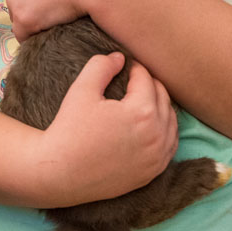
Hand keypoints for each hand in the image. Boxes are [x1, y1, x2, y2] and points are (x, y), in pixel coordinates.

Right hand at [34, 53, 178, 205]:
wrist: (60, 173)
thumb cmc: (69, 130)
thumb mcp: (81, 90)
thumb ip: (101, 66)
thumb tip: (120, 57)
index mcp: (142, 112)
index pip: (145, 79)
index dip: (134, 68)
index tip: (124, 65)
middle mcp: (157, 135)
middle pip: (162, 97)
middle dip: (149, 84)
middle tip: (132, 79)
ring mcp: (158, 156)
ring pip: (171, 120)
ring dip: (160, 105)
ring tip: (142, 98)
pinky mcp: (154, 171)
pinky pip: (170, 144)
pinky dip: (164, 130)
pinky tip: (151, 124)